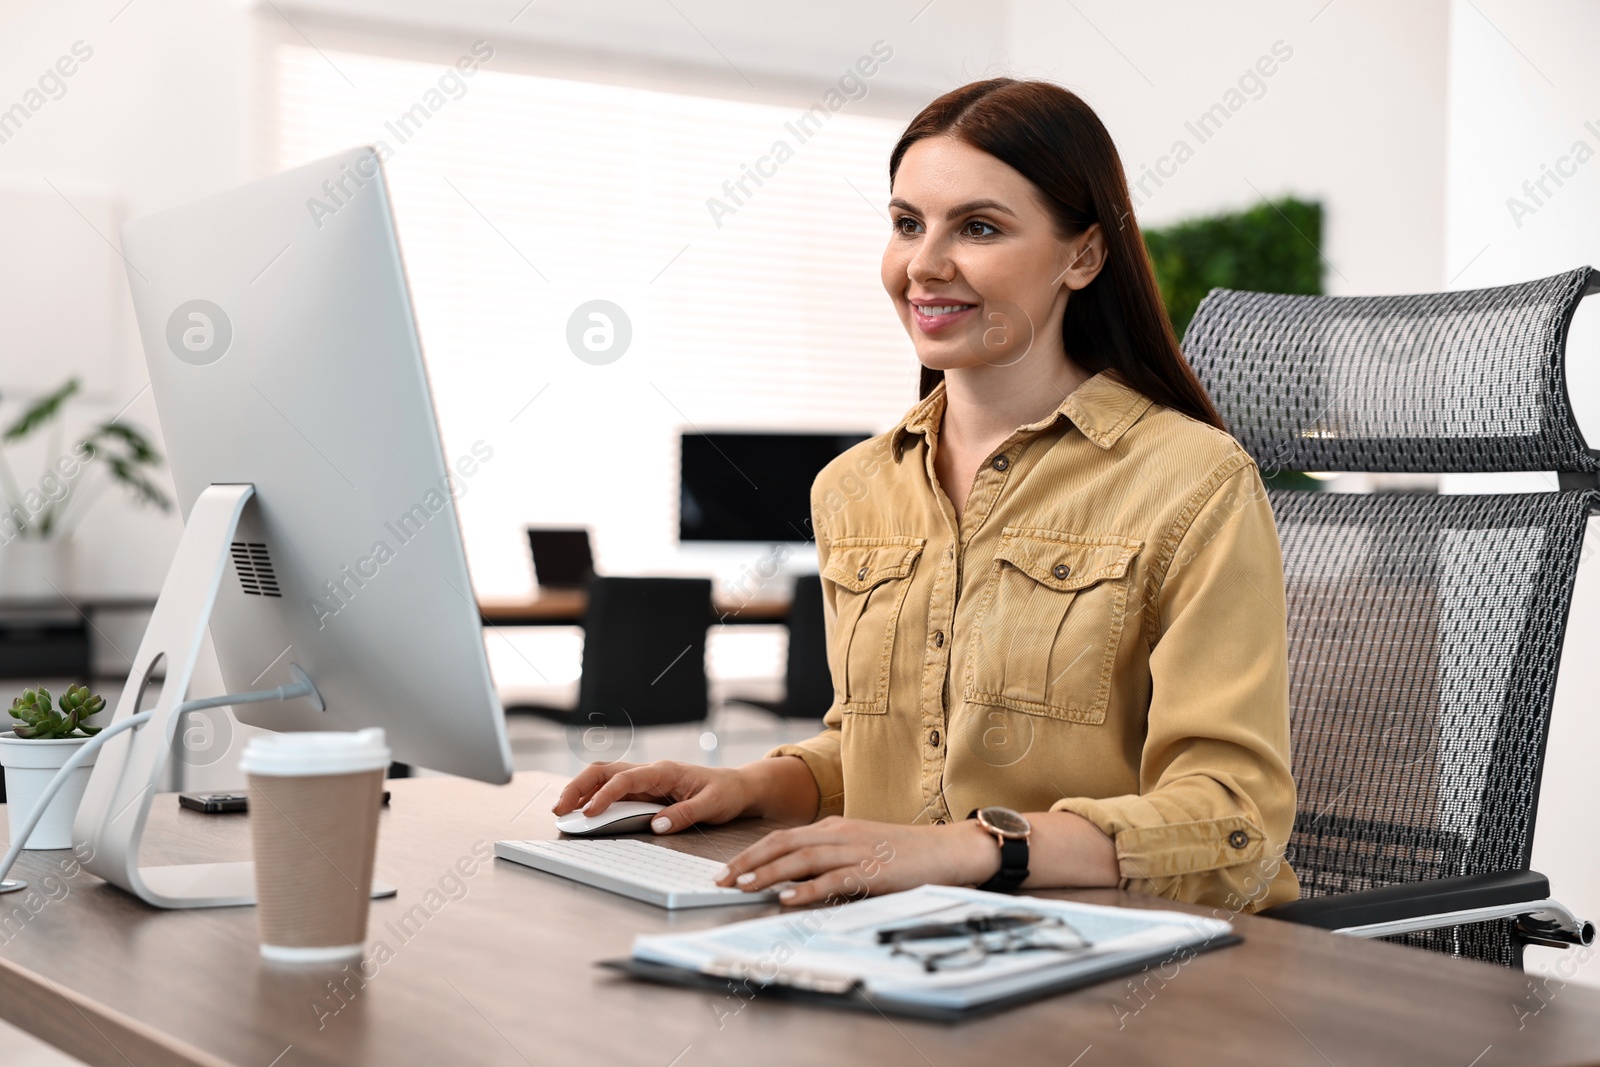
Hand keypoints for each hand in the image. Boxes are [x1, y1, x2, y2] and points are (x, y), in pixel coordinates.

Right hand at [552, 760, 755, 833]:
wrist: (739, 787)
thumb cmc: (727, 793)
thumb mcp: (713, 805)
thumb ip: (685, 813)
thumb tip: (657, 825)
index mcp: (665, 771)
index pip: (626, 778)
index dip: (605, 795)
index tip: (589, 813)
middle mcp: (651, 771)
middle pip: (605, 771)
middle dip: (579, 786)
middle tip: (560, 808)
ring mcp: (647, 780)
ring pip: (605, 777)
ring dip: (582, 790)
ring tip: (563, 810)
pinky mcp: (646, 790)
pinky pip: (614, 789)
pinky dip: (594, 796)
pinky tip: (583, 809)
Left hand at [714, 816, 1001, 905]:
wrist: (947, 849)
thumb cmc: (904, 852)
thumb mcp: (859, 845)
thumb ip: (828, 855)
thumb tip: (792, 876)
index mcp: (833, 827)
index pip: (782, 837)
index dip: (751, 853)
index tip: (727, 869)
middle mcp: (839, 834)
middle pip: (783, 844)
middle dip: (748, 861)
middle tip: (721, 880)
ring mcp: (855, 851)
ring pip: (801, 859)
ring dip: (768, 874)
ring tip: (743, 887)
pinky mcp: (872, 871)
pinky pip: (832, 880)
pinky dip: (806, 889)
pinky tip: (787, 898)